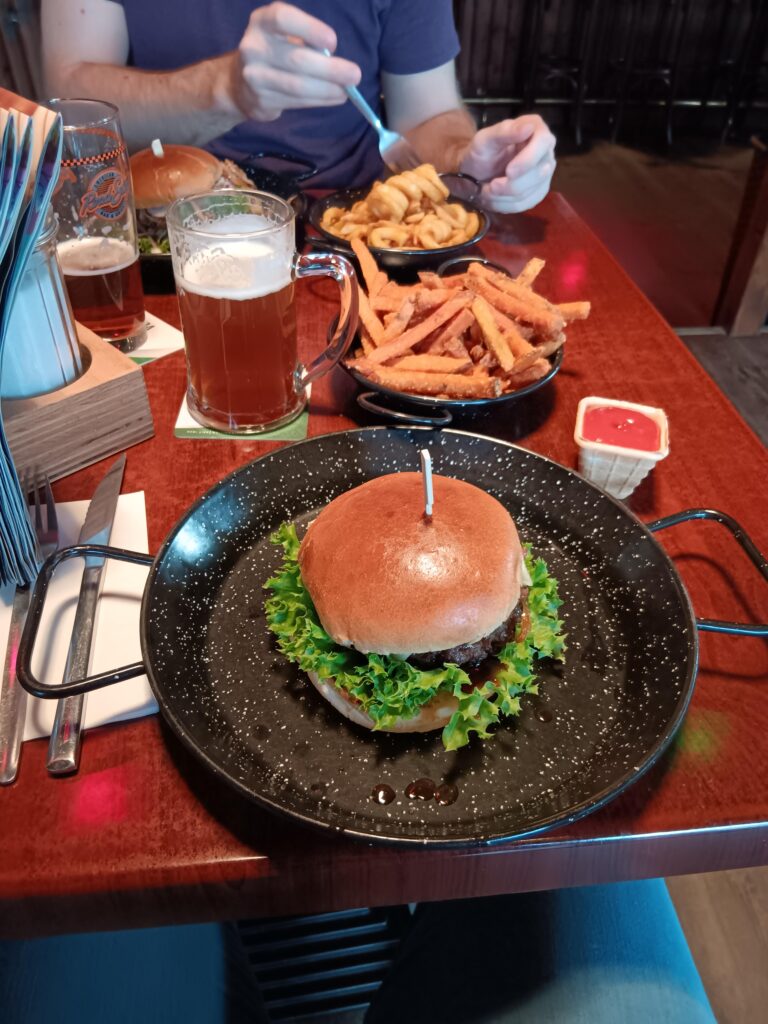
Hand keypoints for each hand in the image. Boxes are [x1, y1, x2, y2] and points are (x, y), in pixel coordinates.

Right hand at [231, 2, 360, 121]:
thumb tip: (338, 62)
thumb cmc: (273, 52)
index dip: (310, 29)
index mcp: (261, 22)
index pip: (283, 19)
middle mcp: (253, 47)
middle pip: (297, 59)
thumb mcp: (283, 35)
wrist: (238, 84)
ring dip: (328, 90)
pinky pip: (297, 102)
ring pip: (298, 86)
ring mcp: (255, 76)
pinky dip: (320, 100)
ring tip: (347, 91)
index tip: (333, 42)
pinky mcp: (261, 100)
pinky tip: (334, 98)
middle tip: (354, 75)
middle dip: (330, 69)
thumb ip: (305, 42)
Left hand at [459, 115, 555, 213]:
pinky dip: (506, 205)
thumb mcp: (485, 139)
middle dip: (510, 185)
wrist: (474, 173)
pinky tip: (494, 199)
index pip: (543, 142)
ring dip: (504, 197)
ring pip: (532, 192)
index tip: (509, 172)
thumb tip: (528, 127)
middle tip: (489, 187)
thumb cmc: (480, 152)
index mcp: (536, 129)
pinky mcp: (539, 191)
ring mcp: (545, 172)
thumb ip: (505, 131)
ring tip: (487, 191)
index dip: (527, 160)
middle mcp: (545, 150)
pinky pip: (527, 204)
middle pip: (539, 173)